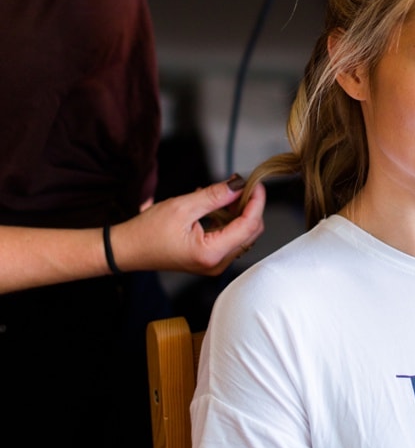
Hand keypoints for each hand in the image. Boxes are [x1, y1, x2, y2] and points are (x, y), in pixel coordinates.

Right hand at [110, 178, 266, 274]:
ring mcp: (214, 263)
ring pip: (241, 234)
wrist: (126, 250)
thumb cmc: (147, 231)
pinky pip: (229, 238)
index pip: (249, 225)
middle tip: (237, 185)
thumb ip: (215, 196)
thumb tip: (239, 185)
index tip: (255, 183)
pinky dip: (226, 220)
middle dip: (247, 207)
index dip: (256, 202)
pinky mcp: (210, 259)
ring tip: (216, 196)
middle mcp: (217, 263)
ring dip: (235, 212)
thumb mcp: (183, 206)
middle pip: (250, 231)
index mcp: (211, 253)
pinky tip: (211, 207)